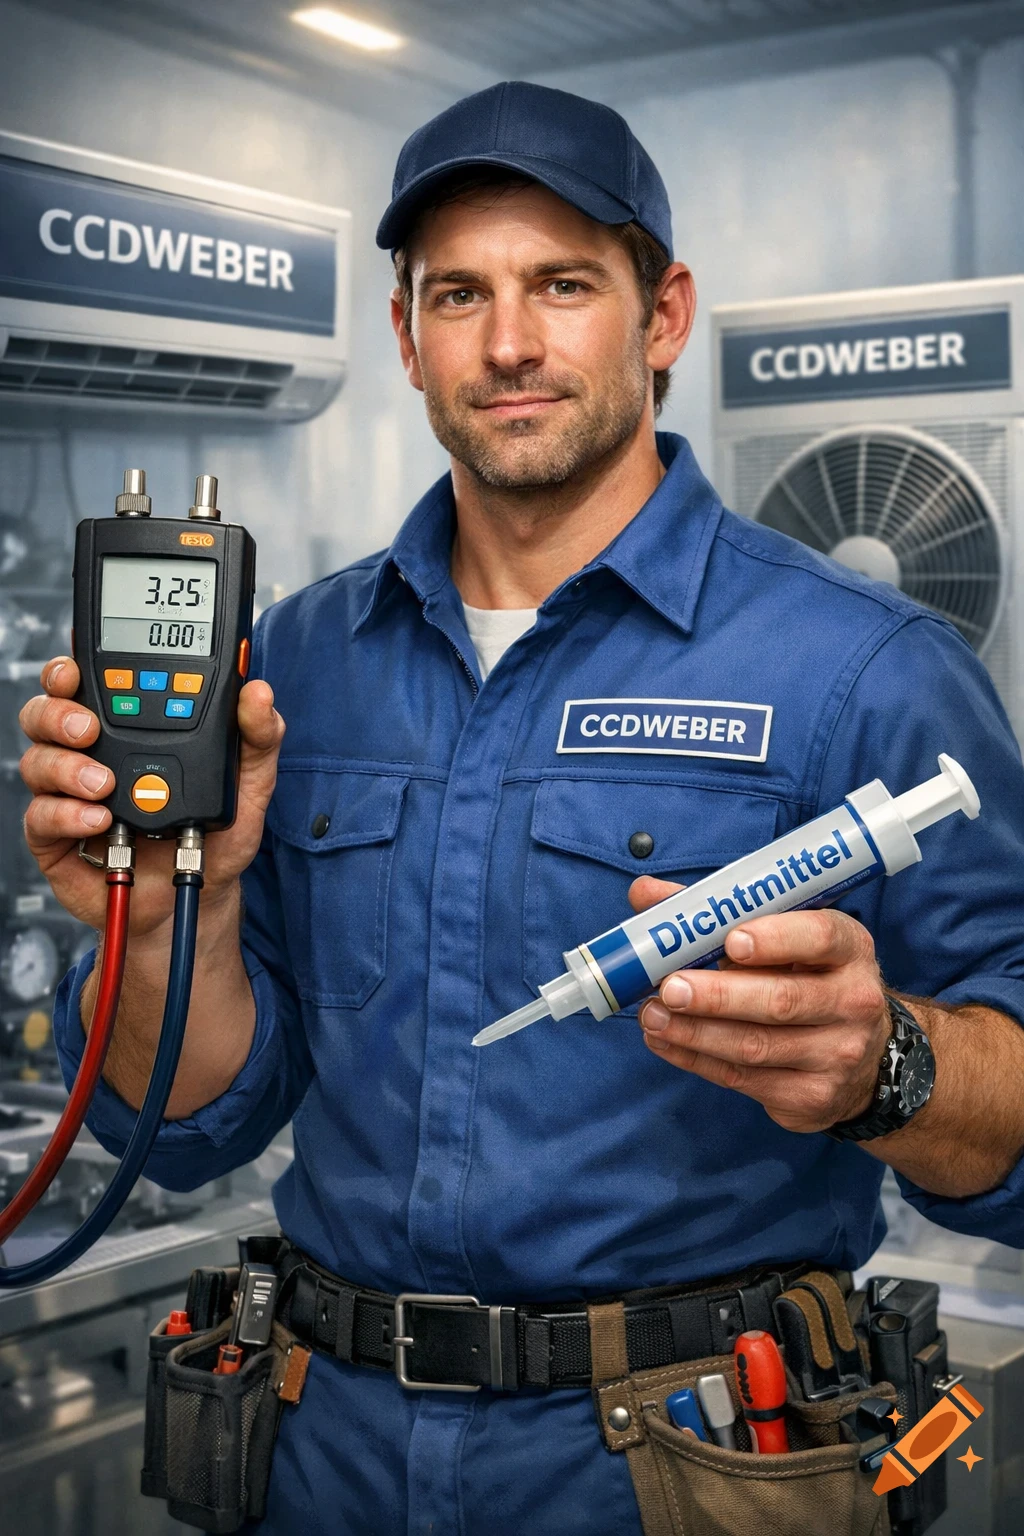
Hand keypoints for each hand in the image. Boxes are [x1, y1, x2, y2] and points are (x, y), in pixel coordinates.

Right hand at [19, 655, 284, 938]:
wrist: (198, 896)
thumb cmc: (215, 837)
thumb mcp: (248, 786)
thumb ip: (257, 737)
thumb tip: (259, 692)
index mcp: (129, 729)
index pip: (88, 685)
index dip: (70, 669)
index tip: (76, 667)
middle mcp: (91, 754)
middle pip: (46, 715)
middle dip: (57, 711)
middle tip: (88, 726)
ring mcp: (69, 794)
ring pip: (38, 761)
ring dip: (65, 765)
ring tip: (102, 783)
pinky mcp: (57, 837)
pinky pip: (41, 816)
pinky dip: (67, 813)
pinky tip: (97, 818)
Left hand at [627, 876, 890, 1133]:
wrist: (862, 1059)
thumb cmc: (806, 978)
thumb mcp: (783, 937)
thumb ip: (718, 913)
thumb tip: (646, 894)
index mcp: (849, 949)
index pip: (820, 937)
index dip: (776, 938)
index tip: (731, 941)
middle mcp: (853, 1002)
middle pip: (781, 1000)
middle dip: (718, 995)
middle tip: (669, 987)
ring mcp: (838, 1054)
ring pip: (756, 1046)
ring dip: (695, 1032)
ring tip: (652, 1015)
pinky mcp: (812, 1097)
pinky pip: (744, 1079)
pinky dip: (696, 1060)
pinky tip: (664, 1042)